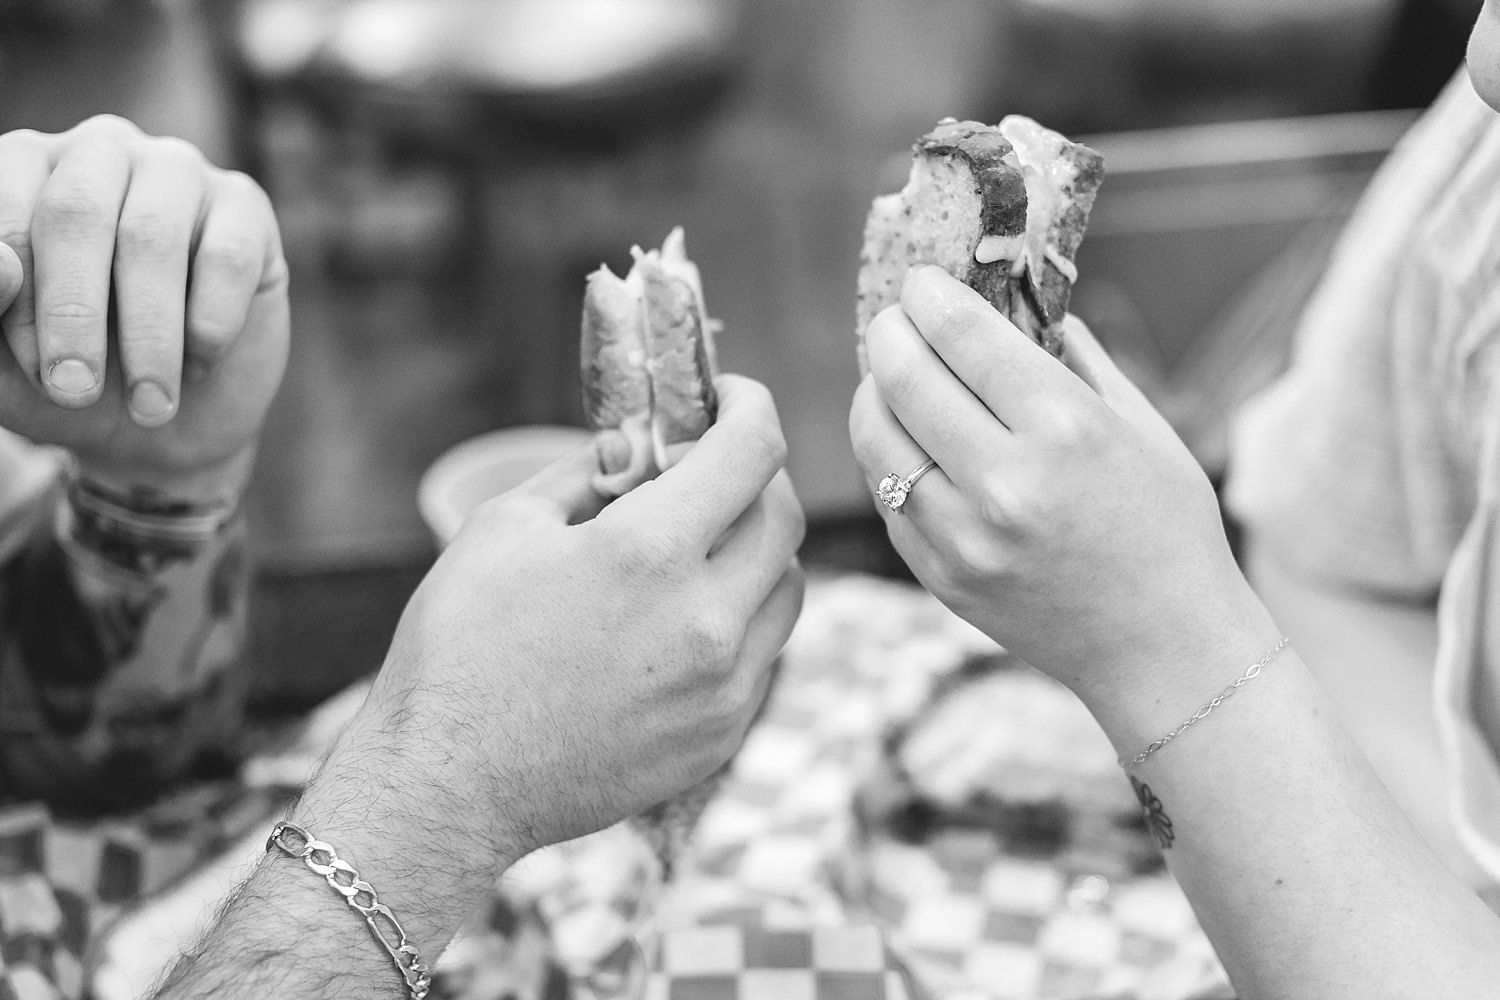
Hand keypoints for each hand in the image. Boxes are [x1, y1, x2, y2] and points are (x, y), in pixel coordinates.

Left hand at [0, 115, 288, 495]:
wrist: (170, 426)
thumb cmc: (73, 379)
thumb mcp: (5, 367)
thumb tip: (1, 269)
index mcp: (24, 171)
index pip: (4, 207)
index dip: (19, 297)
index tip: (37, 374)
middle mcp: (98, 153)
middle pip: (76, 214)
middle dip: (73, 315)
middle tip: (77, 392)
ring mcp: (177, 171)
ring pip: (153, 237)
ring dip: (148, 336)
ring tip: (150, 405)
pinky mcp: (246, 208)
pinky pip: (227, 257)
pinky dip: (210, 325)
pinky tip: (200, 363)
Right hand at [329, 374, 805, 856]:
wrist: (447, 785)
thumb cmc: (460, 648)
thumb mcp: (506, 527)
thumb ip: (587, 472)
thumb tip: (636, 448)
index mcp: (651, 551)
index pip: (754, 450)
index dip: (752, 405)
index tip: (733, 397)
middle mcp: (706, 619)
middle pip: (784, 518)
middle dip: (755, 476)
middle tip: (711, 470)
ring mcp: (723, 687)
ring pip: (787, 589)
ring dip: (756, 551)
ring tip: (698, 548)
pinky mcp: (721, 736)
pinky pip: (762, 654)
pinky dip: (739, 619)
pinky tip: (682, 618)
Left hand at [848, 267, 1274, 709]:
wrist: (1164, 648)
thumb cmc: (1166, 526)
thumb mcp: (1142, 425)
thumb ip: (1073, 354)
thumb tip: (1014, 294)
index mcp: (1065, 430)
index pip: (964, 337)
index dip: (930, 296)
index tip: (921, 281)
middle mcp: (1006, 483)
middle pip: (904, 379)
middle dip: (890, 334)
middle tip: (893, 320)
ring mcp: (964, 538)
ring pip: (876, 439)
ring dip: (874, 393)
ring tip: (890, 377)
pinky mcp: (940, 578)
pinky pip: (887, 497)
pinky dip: (887, 457)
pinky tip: (906, 441)